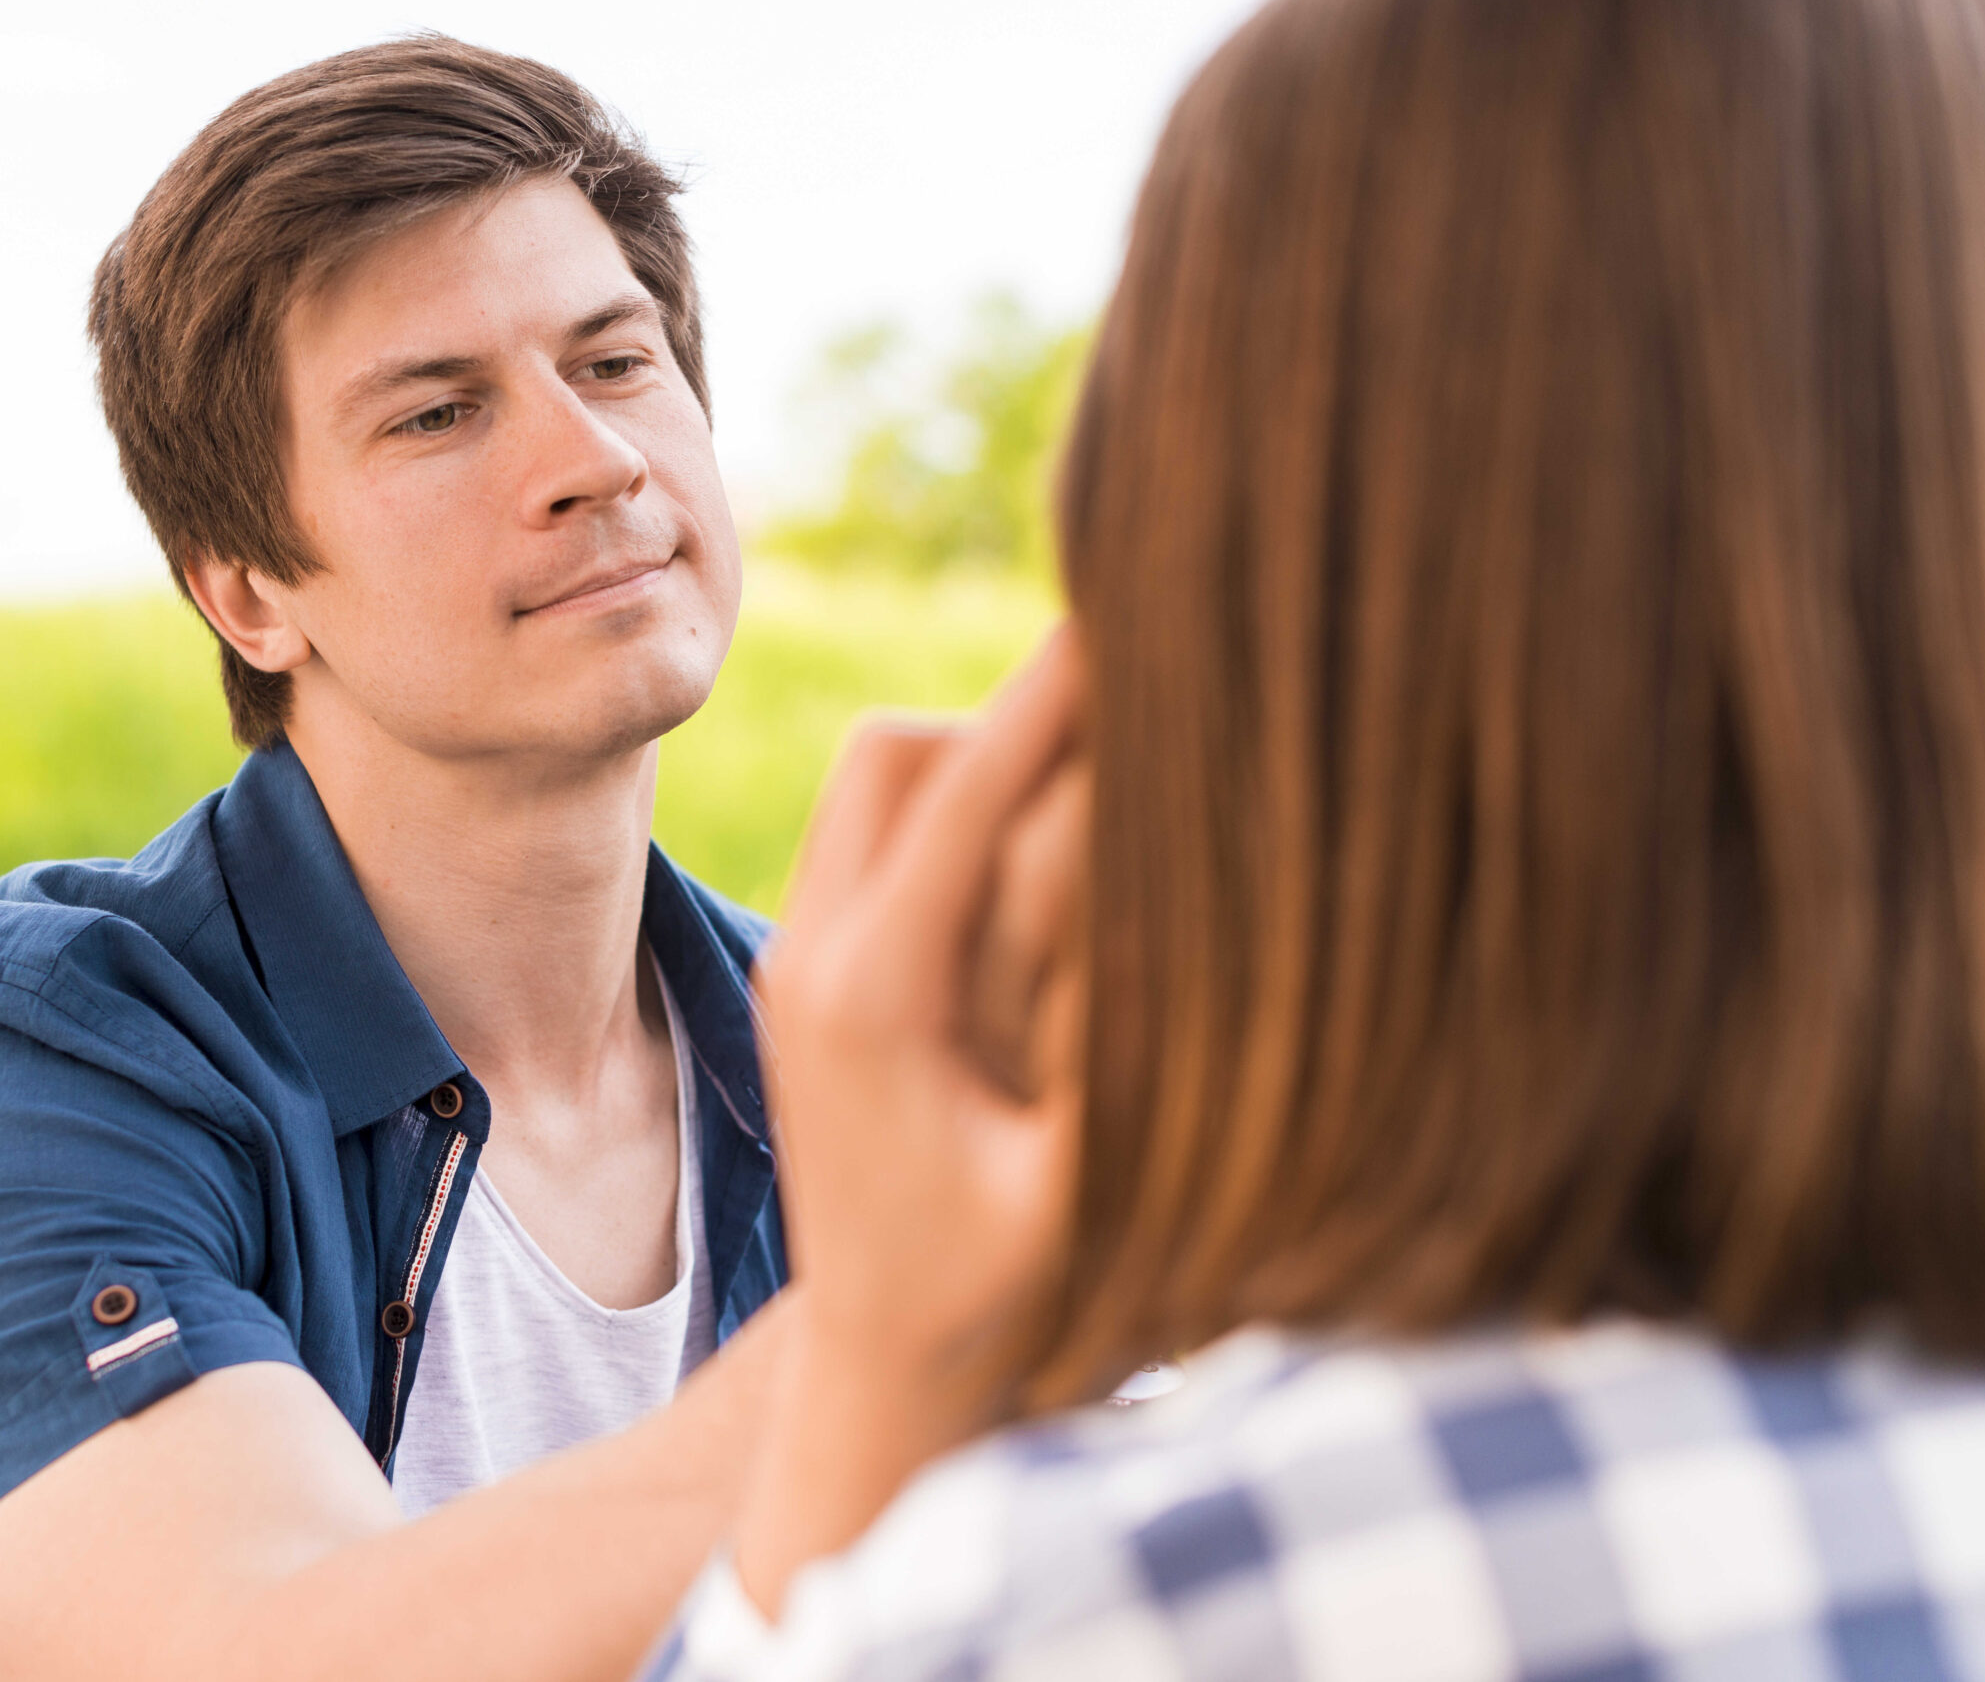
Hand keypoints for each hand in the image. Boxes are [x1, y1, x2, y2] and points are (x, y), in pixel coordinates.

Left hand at [756, 625, 1088, 1418]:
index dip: (1048, 698)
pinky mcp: (807, 979)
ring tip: (1092, 770)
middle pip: (895, 754)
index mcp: (873, 998)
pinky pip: (868, 839)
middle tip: (1125, 691)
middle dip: (1008, 714)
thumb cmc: (997, 1302)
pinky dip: (947, 809)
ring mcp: (797, 965)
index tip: (1119, 609)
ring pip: (872, 784)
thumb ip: (1125, 1040)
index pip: (967, 795)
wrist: (880, 1376)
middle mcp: (812, 960)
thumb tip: (1187, 894)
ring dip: (976, 759)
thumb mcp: (1083, 1186)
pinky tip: (1036, 842)